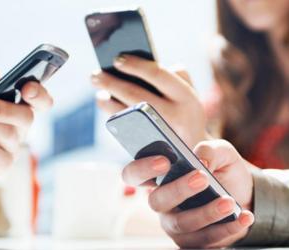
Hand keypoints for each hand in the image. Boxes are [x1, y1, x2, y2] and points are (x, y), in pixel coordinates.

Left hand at [92, 55, 206, 146]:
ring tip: (99, 90)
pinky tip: (106, 105)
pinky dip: (112, 115)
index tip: (117, 58)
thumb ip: (176, 74)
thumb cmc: (186, 114)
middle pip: (135, 94)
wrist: (193, 152)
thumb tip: (145, 62)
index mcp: (187, 96)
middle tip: (95, 74)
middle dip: (111, 82)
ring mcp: (161, 134)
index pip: (157, 74)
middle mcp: (175, 115)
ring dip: (107, 100)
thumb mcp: (189, 93)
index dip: (135, 64)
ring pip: (126, 113)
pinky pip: (124, 129)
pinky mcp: (149, 148)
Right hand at [122, 139, 253, 248]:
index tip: (164, 161)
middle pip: (157, 201)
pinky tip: (243, 216)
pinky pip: (207, 239)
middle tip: (202, 177)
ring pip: (183, 223)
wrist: (247, 195)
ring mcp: (176, 224)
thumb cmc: (224, 172)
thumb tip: (201, 161)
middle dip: (178, 190)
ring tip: (229, 201)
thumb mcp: (222, 152)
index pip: (135, 173)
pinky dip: (228, 228)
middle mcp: (163, 202)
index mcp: (160, 177)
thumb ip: (210, 150)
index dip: (142, 168)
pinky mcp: (195, 242)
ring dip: (207, 212)